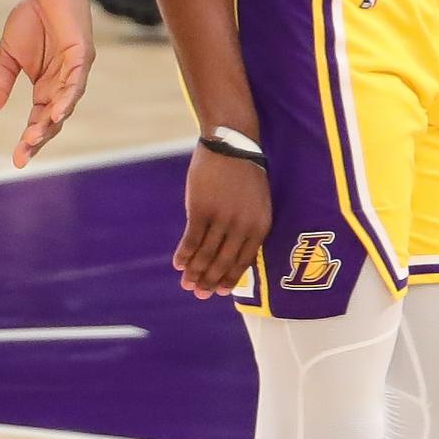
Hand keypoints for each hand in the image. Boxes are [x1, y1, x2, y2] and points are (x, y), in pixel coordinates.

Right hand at [0, 0, 93, 167]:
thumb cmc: (32, 19)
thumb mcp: (8, 57)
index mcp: (46, 87)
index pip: (39, 120)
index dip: (29, 140)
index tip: (16, 160)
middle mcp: (63, 84)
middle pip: (53, 120)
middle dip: (38, 138)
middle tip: (23, 155)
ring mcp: (75, 72)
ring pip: (64, 105)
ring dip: (50, 123)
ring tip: (34, 138)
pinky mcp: (81, 56)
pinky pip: (75, 83)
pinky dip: (66, 99)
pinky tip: (57, 113)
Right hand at [174, 142, 270, 298]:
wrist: (232, 144)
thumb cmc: (244, 174)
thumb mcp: (256, 203)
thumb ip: (247, 228)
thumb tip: (231, 253)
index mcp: (260, 226)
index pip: (243, 261)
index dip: (229, 279)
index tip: (219, 292)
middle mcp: (242, 226)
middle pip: (223, 262)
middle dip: (209, 281)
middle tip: (198, 294)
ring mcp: (222, 218)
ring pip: (206, 254)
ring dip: (194, 271)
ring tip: (186, 283)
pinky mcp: (201, 209)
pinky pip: (192, 239)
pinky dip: (184, 254)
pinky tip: (178, 264)